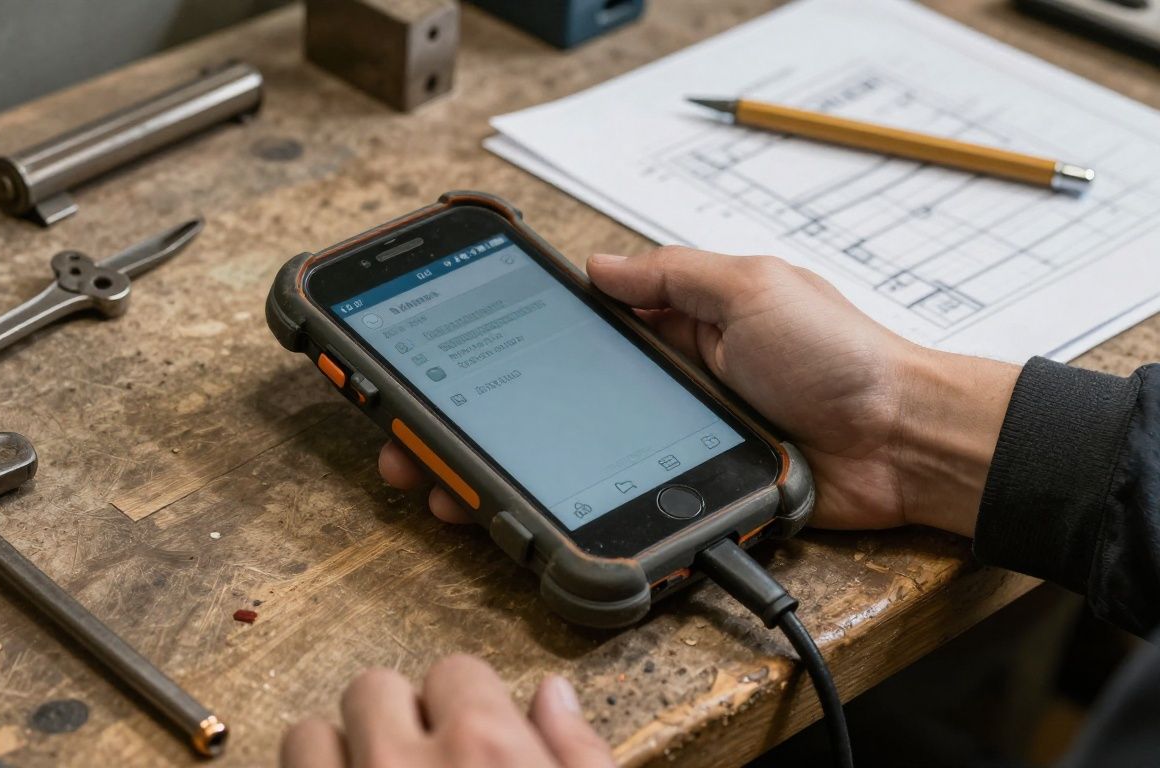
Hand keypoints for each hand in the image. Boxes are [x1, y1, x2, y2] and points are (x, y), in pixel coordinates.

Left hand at [280, 655, 613, 767]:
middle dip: (398, 720)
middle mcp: (404, 767)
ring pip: (309, 734)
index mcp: (486, 752)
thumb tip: (554, 696)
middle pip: (375, 686)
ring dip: (338, 756)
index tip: (472, 742)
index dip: (466, 708)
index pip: (456, 672)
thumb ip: (579, 755)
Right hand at [379, 247, 1018, 535]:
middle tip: (412, 435)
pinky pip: (605, 502)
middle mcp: (655, 386)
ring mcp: (659, 445)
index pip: (570, 329)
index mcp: (671, 327)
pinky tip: (505, 520)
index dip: (504, 341)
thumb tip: (597, 266)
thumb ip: (673, 276)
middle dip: (473, 420)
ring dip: (495, 473)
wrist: (901, 444)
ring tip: (439, 482)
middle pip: (543, 403)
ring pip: (560, 461)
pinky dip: (553, 514)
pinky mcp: (677, 494)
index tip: (445, 352)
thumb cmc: (840, 356)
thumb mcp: (752, 286)